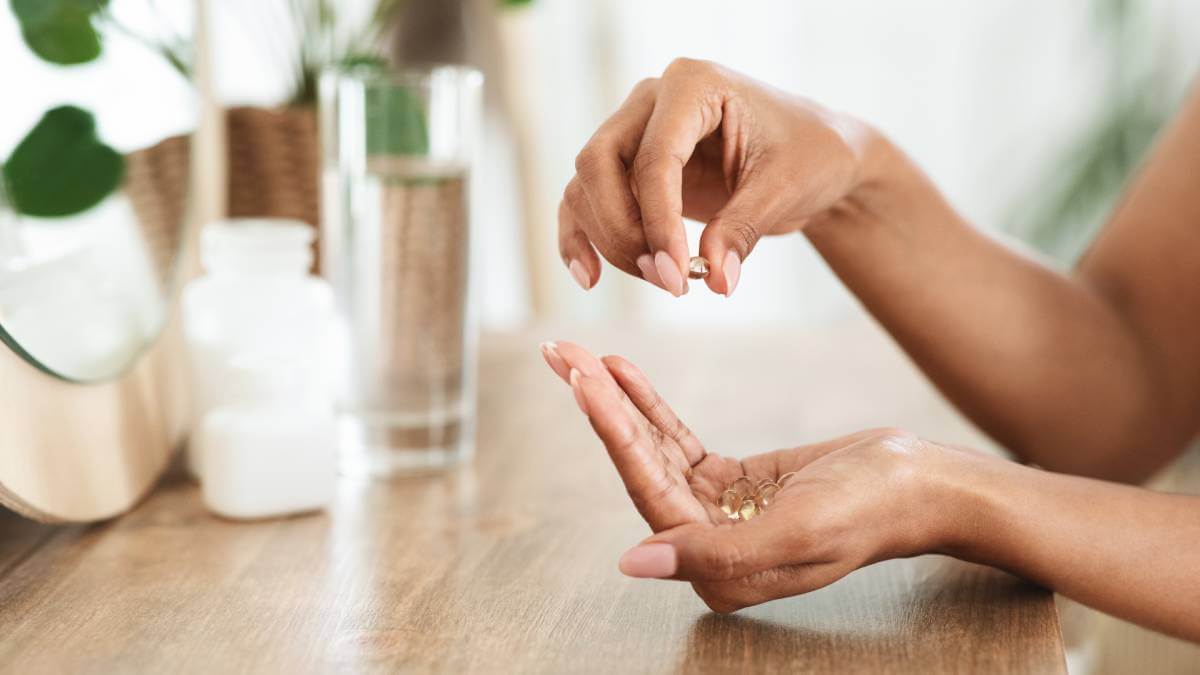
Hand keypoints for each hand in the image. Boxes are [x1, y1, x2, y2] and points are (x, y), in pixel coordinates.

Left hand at [541, 340, 973, 612]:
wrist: (919, 485)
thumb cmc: (869, 511)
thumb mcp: (796, 530)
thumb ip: (714, 553)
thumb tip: (632, 562)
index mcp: (717, 570)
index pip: (648, 491)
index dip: (612, 433)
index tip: (580, 380)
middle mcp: (707, 547)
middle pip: (639, 467)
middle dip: (599, 408)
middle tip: (561, 354)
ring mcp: (717, 513)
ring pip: (652, 450)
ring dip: (617, 401)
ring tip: (582, 354)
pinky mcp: (732, 482)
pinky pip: (678, 440)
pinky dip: (650, 406)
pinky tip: (623, 373)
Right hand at [559, 58, 875, 296]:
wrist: (816, 156)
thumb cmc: (809, 155)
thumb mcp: (786, 188)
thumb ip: (744, 229)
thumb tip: (717, 280)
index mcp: (694, 85)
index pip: (654, 157)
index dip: (659, 222)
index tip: (678, 275)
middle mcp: (651, 101)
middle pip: (599, 165)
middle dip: (624, 231)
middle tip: (668, 281)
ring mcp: (633, 131)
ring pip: (587, 187)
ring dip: (613, 242)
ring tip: (663, 281)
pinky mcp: (628, 168)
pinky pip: (585, 200)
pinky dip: (582, 238)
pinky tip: (590, 277)